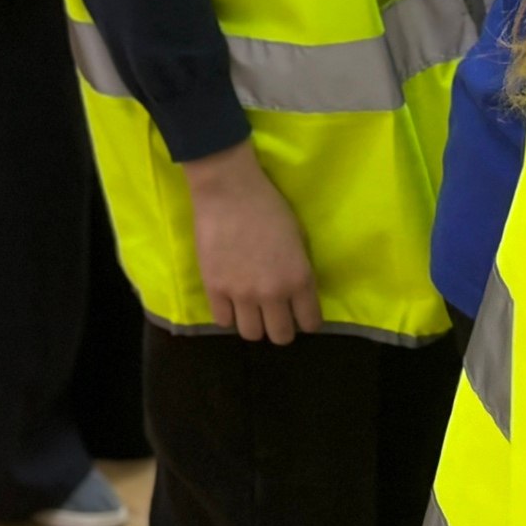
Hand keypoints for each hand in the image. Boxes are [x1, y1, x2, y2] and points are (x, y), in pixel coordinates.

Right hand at [184, 141, 320, 342]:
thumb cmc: (268, 206)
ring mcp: (241, 293)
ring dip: (253, 323)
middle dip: (279, 327)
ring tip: (248, 308)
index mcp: (300, 279)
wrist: (228, 189)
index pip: (310, 323)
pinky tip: (228, 300)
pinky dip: (228, 314)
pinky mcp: (214, 287)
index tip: (298, 311)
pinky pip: (222, 320)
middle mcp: (274, 293)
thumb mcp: (299, 239)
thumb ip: (300, 271)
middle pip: (280, 336)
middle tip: (273, 312)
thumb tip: (296, 292)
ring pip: (251, 334)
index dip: (305, 319)